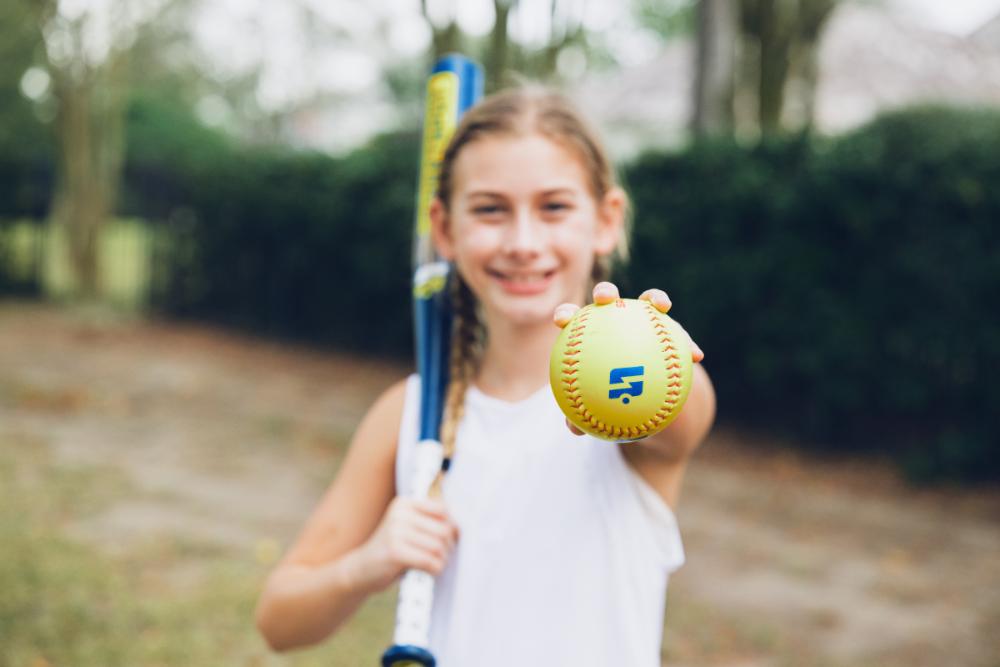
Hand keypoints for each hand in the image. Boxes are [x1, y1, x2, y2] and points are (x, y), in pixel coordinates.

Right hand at [353, 497, 458, 591]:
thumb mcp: (407, 529)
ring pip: (438, 547)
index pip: (443, 510)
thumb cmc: (392, 550)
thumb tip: (459, 527)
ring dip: (442, 560)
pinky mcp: (395, 551)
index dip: (452, 527)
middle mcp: (400, 514)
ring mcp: (396, 531)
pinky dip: (435, 569)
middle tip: (443, 557)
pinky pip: (429, 561)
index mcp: (404, 503)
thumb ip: (429, 523)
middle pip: (443, 530)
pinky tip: (429, 572)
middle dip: (449, 547)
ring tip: (435, 565)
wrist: (360, 570)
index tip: (450, 540)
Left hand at [552, 281, 704, 435]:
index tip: (562, 319)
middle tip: (605, 299)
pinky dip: (687, 342)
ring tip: (661, 304)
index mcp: (588, 333)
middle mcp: (613, 319)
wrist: (641, 393)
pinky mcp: (668, 329)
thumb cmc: (608, 397)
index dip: (566, 313)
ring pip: (647, 301)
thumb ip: (582, 414)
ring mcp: (643, 320)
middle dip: (605, 291)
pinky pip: (678, 331)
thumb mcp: (595, 408)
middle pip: (607, 297)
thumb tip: (574, 431)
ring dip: (655, 297)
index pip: (572, 317)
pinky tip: (696, 355)